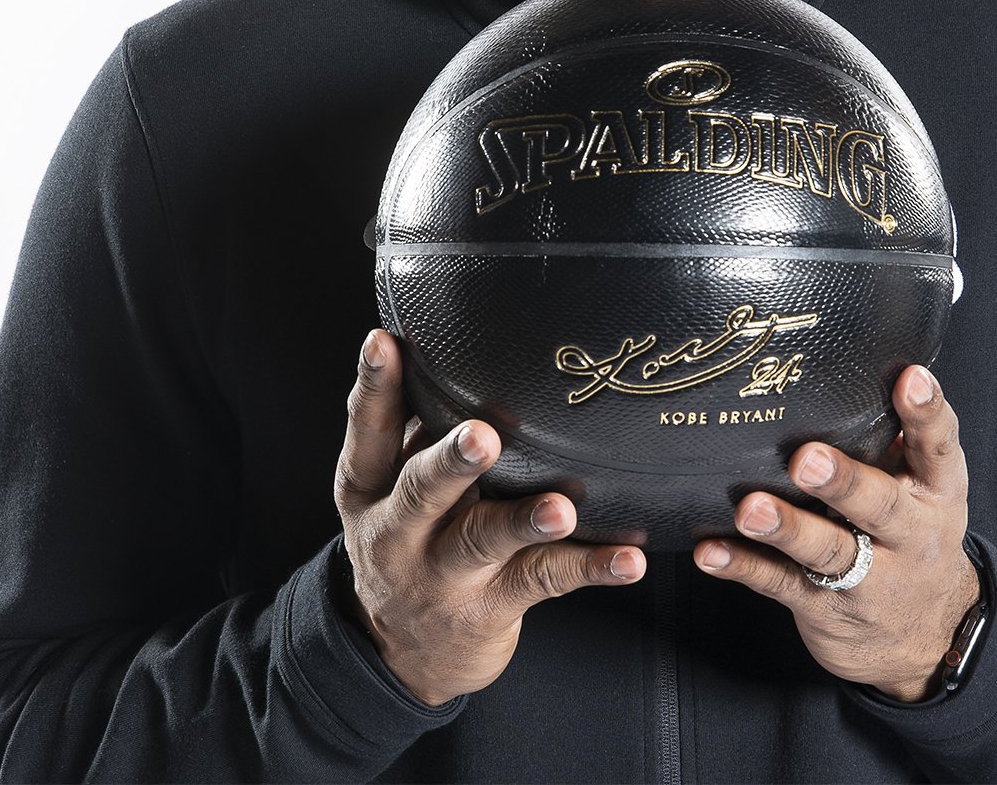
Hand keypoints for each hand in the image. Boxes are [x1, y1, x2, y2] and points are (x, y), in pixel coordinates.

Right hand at [334, 329, 646, 705]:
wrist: (401, 655)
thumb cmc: (411, 538)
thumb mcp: (389, 490)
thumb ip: (417, 431)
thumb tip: (453, 347)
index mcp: (370, 489)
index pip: (368, 430)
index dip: (374, 384)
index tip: (385, 341)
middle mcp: (398, 533)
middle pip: (421, 491)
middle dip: (452, 463)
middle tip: (482, 437)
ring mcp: (444, 574)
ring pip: (485, 541)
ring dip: (524, 521)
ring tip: (560, 508)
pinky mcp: (493, 604)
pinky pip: (546, 579)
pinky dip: (591, 567)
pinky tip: (628, 560)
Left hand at [692, 364, 977, 701]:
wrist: (929, 641)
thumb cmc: (912, 535)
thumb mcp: (925, 488)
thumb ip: (898, 434)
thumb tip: (868, 356)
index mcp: (934, 492)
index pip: (938, 446)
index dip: (926, 411)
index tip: (909, 377)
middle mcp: (908, 533)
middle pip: (877, 505)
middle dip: (843, 481)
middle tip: (807, 459)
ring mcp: (868, 577)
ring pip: (825, 550)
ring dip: (785, 527)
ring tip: (751, 508)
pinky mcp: (825, 607)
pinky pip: (779, 584)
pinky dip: (743, 566)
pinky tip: (710, 551)